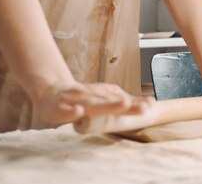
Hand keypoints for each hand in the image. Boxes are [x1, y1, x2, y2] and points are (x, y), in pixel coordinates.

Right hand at [35, 82, 154, 124]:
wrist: (51, 91)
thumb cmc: (80, 98)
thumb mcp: (103, 98)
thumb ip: (123, 101)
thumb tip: (150, 103)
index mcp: (102, 95)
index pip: (120, 99)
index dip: (134, 103)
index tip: (150, 105)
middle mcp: (91, 95)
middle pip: (108, 101)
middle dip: (123, 104)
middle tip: (140, 108)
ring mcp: (75, 99)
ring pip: (90, 102)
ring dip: (104, 104)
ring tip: (121, 105)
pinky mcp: (58, 107)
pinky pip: (64, 110)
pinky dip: (71, 111)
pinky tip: (78, 111)